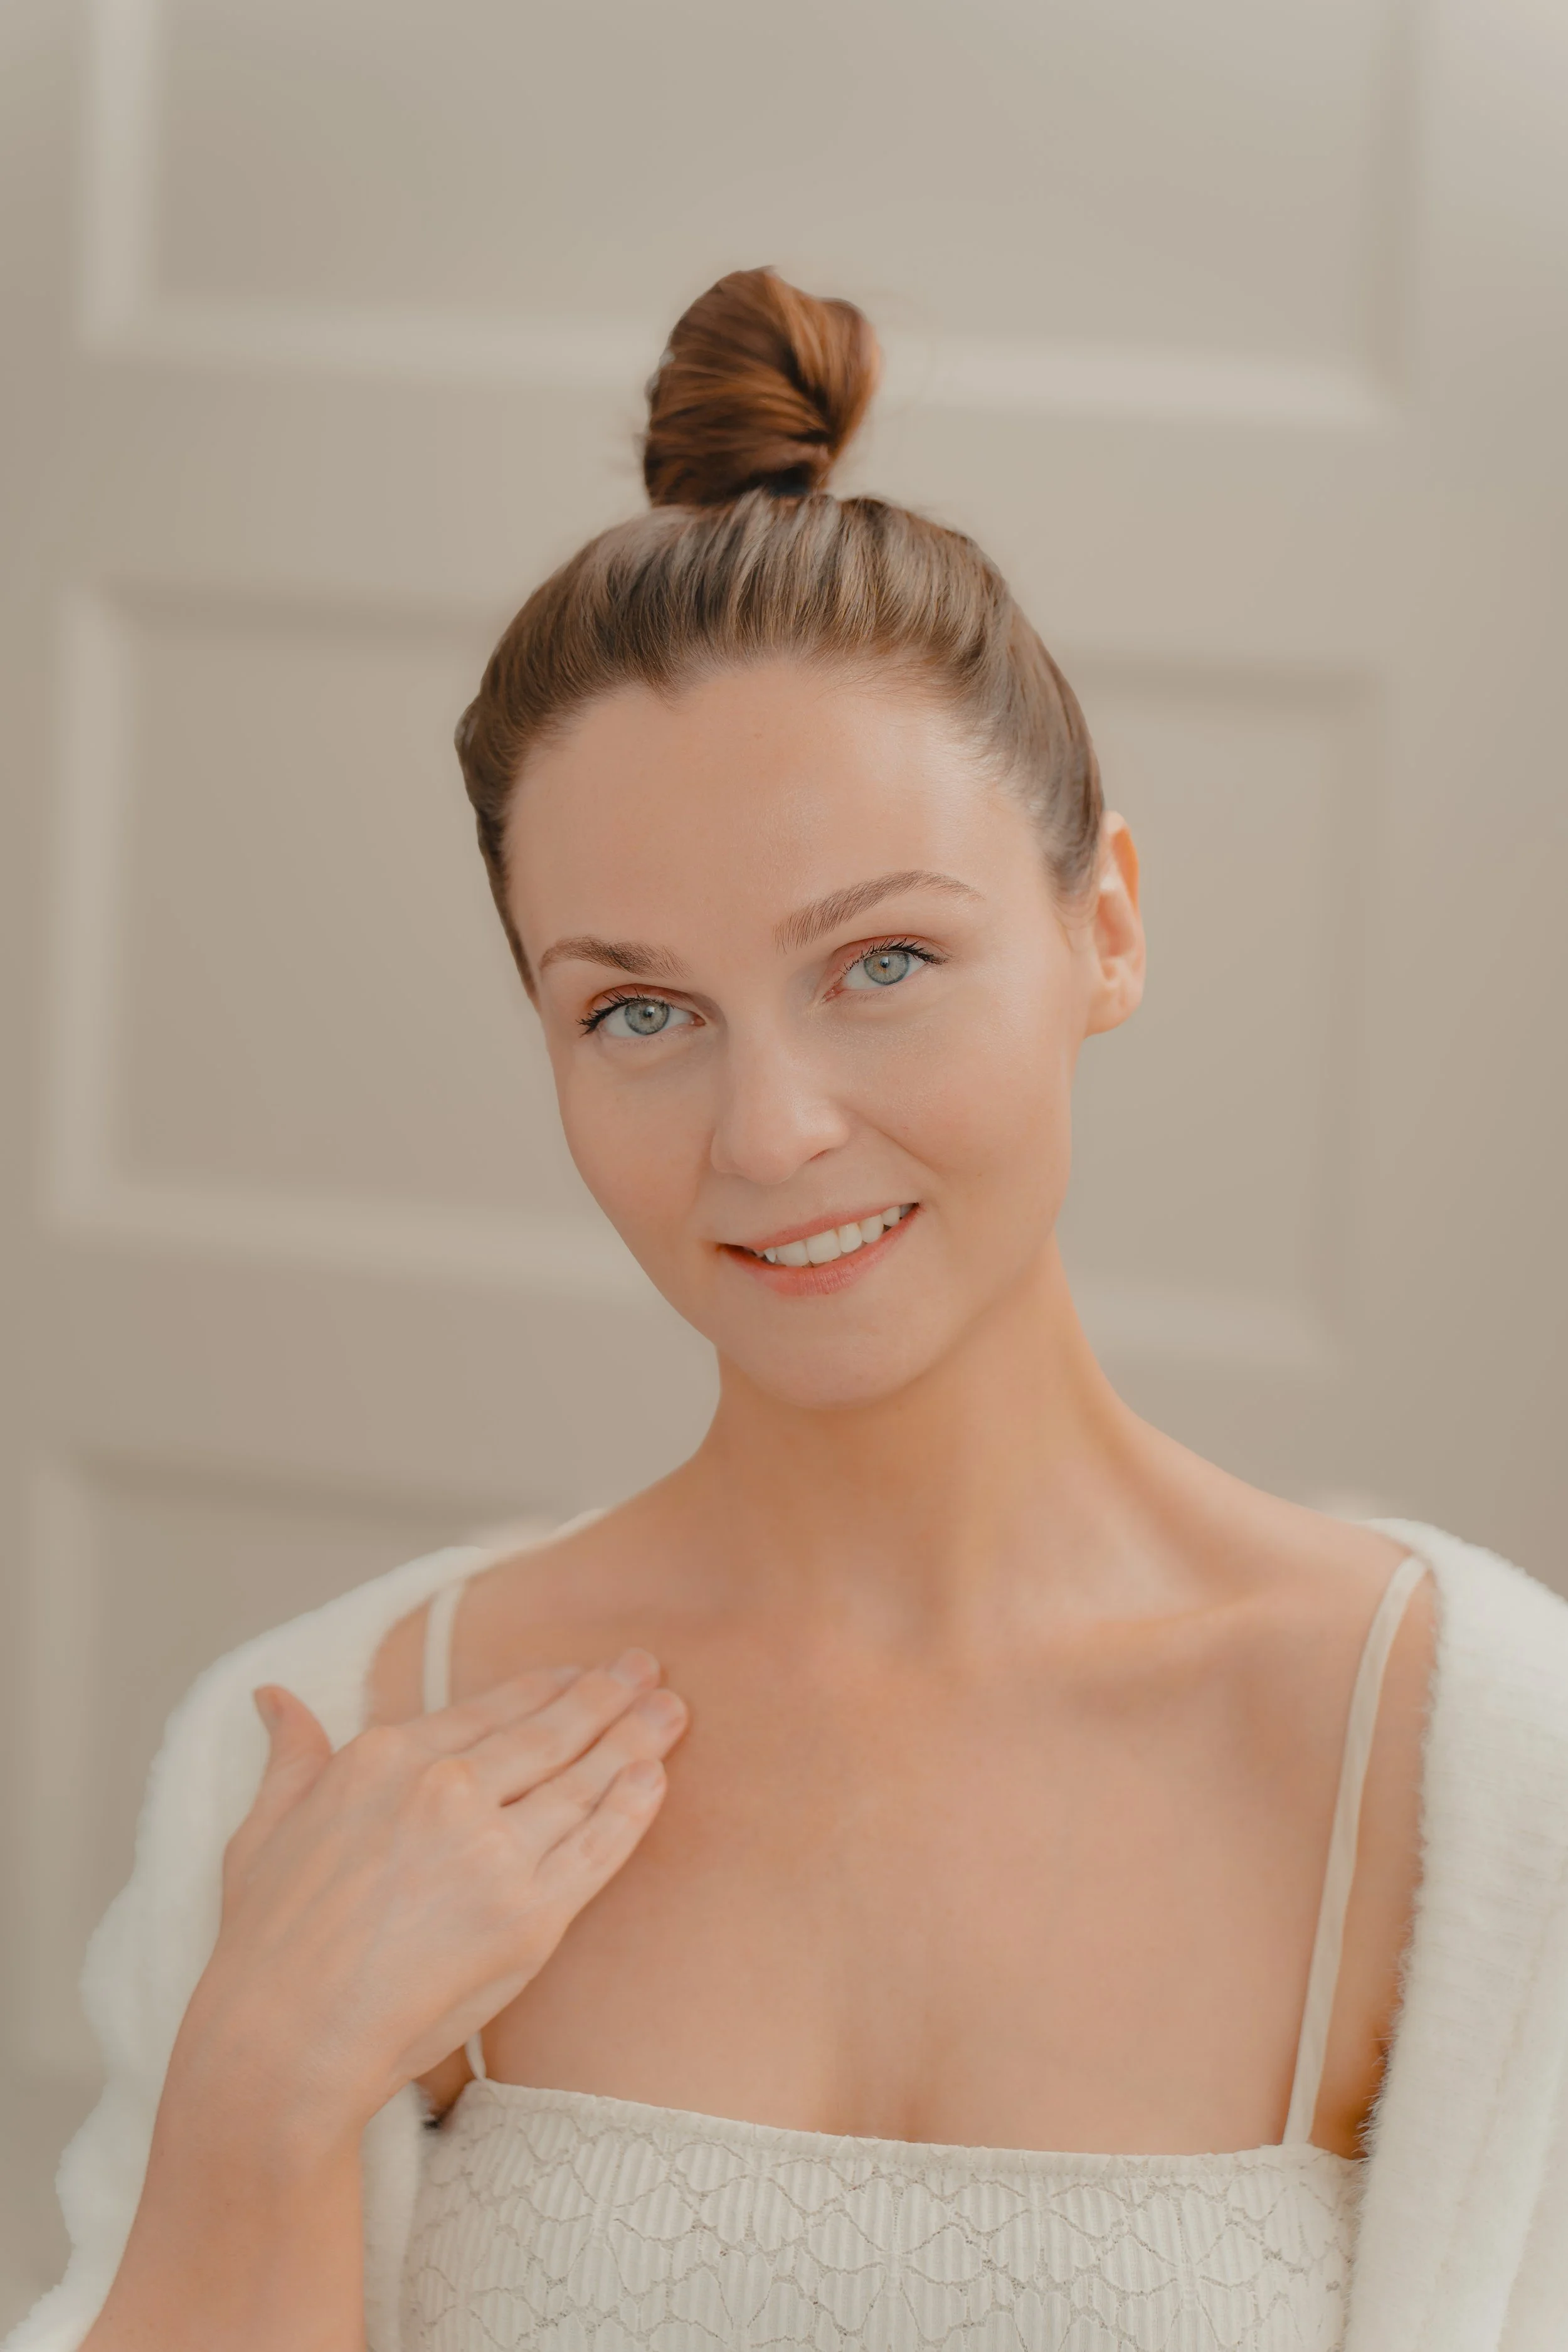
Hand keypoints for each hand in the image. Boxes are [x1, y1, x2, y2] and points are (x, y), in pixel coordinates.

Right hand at [178, 1646, 688, 2142]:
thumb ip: (290, 1755)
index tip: (578, 1672)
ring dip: (635, 1740)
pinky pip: (596, 1850)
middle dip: (606, 1696)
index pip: (489, 1710)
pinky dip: (631, 1811)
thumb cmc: (265, 1941)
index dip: (543, 1687)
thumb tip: (275, 1696)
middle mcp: (445, 1789)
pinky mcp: (528, 1915)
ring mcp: (491, 1850)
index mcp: (385, 1758)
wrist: (284, 2039)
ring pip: (581, 1782)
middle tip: (647, 1670)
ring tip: (671, 1712)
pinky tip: (655, 1780)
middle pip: (548, 1733)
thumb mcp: (263, 1827)